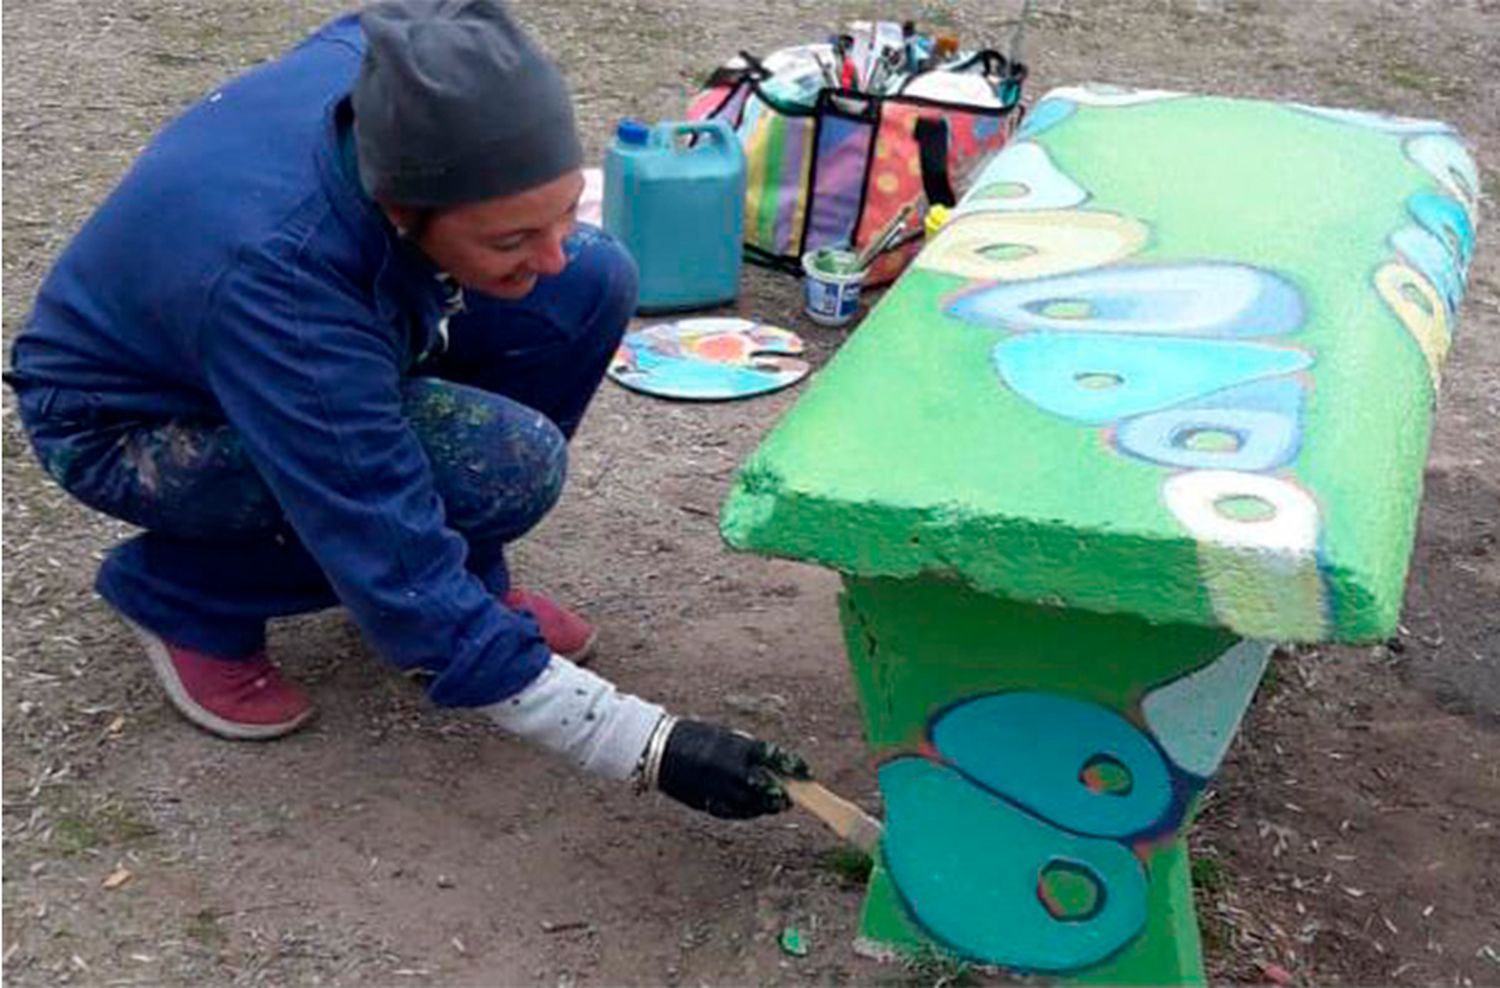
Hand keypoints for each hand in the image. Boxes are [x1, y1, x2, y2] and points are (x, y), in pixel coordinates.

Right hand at [655, 719, 810, 818]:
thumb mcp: (724, 736)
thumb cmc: (693, 737)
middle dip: (781, 794)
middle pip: (767, 787)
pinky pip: (733, 813)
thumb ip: (746, 749)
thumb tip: (770, 763)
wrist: (658, 750)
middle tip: (790, 798)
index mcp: (737, 748)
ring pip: (752, 805)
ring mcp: (720, 788)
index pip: (774, 758)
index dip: (792, 766)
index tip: (805, 772)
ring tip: (774, 806)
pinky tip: (753, 810)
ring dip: (766, 807)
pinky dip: (746, 813)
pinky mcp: (708, 802)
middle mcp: (731, 770)